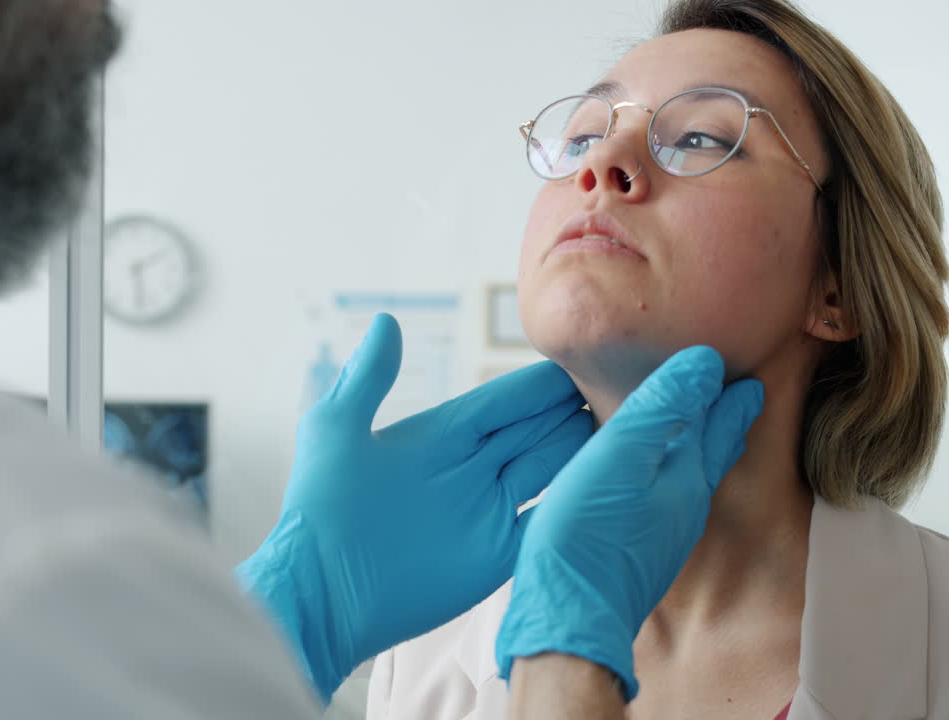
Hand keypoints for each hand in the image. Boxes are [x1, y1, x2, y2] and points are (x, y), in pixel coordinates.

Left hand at [236, 314, 592, 702]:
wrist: (320, 592)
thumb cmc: (318, 509)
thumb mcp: (335, 429)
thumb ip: (366, 377)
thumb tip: (388, 320)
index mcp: (438, 436)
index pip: (503, 401)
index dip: (540, 384)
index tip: (580, 360)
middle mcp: (469, 469)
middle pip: (535, 431)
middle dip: (573, 411)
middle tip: (623, 389)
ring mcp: (486, 512)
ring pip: (549, 471)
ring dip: (583, 452)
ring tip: (630, 427)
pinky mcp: (496, 556)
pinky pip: (545, 523)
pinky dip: (574, 505)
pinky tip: (608, 486)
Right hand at [494, 347, 763, 700]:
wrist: (568, 618)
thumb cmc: (589, 537)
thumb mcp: (622, 455)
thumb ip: (661, 408)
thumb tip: (704, 361)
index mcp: (687, 478)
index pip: (720, 425)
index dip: (732, 397)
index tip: (751, 375)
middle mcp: (683, 508)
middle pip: (712, 453)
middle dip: (724, 421)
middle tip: (738, 396)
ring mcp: (661, 535)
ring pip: (687, 477)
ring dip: (695, 446)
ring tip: (691, 427)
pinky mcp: (635, 554)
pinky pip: (660, 500)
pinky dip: (664, 475)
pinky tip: (644, 479)